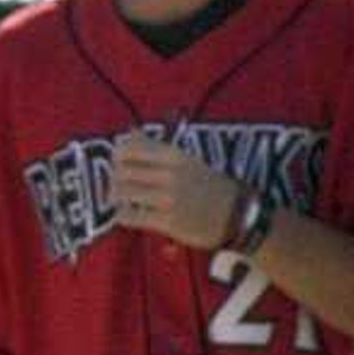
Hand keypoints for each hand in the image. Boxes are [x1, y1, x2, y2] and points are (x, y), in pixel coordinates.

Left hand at [108, 133, 242, 253]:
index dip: (117, 158)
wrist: (239, 214)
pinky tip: (131, 217)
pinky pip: (128, 216)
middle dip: (114, 180)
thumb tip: (129, 132)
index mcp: (174, 156)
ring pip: (120, 192)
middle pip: (119, 171)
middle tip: (121, 187)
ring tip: (125, 202)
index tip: (120, 165)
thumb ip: (156, 147)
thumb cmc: (208, 186)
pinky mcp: (167, 222)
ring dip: (117, 199)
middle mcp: (170, 174)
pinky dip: (123, 217)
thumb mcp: (186, 160)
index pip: (128, 148)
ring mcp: (168, 198)